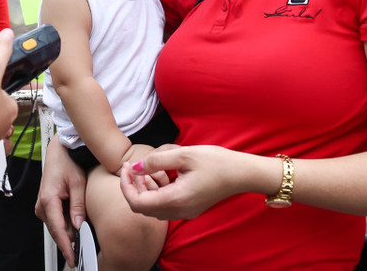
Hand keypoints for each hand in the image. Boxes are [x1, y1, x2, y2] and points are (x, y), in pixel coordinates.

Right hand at [35, 138, 86, 266]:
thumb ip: (78, 205)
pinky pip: (56, 220)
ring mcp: (42, 206)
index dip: (66, 247)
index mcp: (48, 200)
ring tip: (82, 220)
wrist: (59, 152)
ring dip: (70, 228)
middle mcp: (42, 205)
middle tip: (86, 243)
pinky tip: (76, 215)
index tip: (73, 259)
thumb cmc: (67, 162)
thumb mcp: (78, 183)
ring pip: (57, 227)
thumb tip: (79, 226)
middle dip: (71, 239)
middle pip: (57, 231)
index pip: (58, 230)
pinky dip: (67, 222)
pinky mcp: (45, 206)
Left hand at [120, 144, 240, 219]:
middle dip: (133, 187)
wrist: (240, 173)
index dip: (126, 186)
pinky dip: (157, 192)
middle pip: (142, 207)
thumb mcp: (183, 154)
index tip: (125, 167)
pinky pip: (165, 205)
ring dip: (145, 189)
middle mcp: (179, 211)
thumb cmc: (216, 162)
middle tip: (132, 167)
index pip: (137, 203)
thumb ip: (156, 161)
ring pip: (153, 208)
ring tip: (148, 168)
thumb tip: (135, 167)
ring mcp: (185, 212)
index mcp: (175, 199)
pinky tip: (162, 174)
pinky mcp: (189, 209)